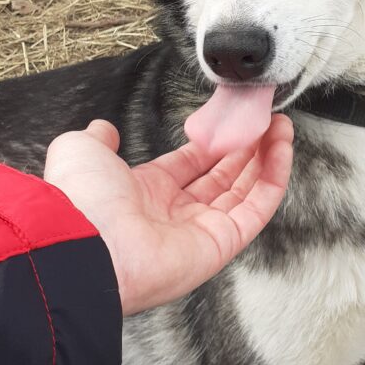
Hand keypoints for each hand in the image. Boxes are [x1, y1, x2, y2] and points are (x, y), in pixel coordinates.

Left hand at [44, 116, 292, 314]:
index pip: (191, 165)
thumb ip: (98, 138)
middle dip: (247, 148)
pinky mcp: (223, 243)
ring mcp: (202, 230)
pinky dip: (275, 177)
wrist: (88, 243)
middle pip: (224, 178)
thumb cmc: (82, 200)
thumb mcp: (82, 151)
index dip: (216, 143)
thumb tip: (103, 129)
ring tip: (281, 128)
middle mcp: (175, 214)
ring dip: (267, 158)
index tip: (234, 121)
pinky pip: (257, 208)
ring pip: (246, 191)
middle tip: (266, 122)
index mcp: (146, 193)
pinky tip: (282, 148)